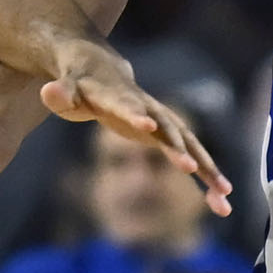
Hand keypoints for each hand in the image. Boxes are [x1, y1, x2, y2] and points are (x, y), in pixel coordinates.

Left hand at [39, 41, 230, 213]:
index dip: (136, 115)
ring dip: (207, 169)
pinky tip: (222, 203)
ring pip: (190, 145)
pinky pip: (192, 157)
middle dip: (179, 148)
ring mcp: (162, 121)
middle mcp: (148, 109)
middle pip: (167, 128)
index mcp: (119, 97)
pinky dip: (207, 178)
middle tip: (191, 169)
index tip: (147, 127)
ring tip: (224, 196)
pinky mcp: (168, 135)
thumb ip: (59, 94)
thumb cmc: (78, 84)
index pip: (127, 106)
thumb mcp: (64, 90)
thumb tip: (48, 92)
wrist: (101, 69)